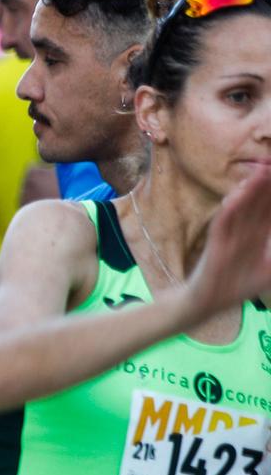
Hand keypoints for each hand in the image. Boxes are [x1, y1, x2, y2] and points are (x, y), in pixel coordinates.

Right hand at [184, 164, 270, 317]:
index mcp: (259, 233)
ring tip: (261, 170)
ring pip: (241, 208)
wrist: (209, 303)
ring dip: (250, 189)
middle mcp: (245, 229)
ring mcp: (229, 235)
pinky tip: (234, 197)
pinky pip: (221, 224)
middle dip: (267, 183)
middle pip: (259, 201)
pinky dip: (228, 211)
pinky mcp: (215, 244)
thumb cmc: (239, 287)